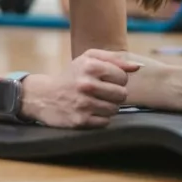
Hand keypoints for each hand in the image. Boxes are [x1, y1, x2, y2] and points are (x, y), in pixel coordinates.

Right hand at [21, 49, 141, 128]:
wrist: (44, 95)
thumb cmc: (71, 75)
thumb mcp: (88, 59)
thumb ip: (114, 59)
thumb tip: (137, 67)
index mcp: (90, 66)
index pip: (123, 77)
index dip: (117, 79)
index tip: (107, 80)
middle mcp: (87, 84)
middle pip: (122, 95)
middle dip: (115, 94)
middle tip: (103, 93)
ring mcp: (84, 104)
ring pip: (115, 109)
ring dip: (108, 107)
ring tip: (95, 102)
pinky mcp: (81, 120)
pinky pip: (105, 122)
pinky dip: (100, 118)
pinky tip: (89, 111)